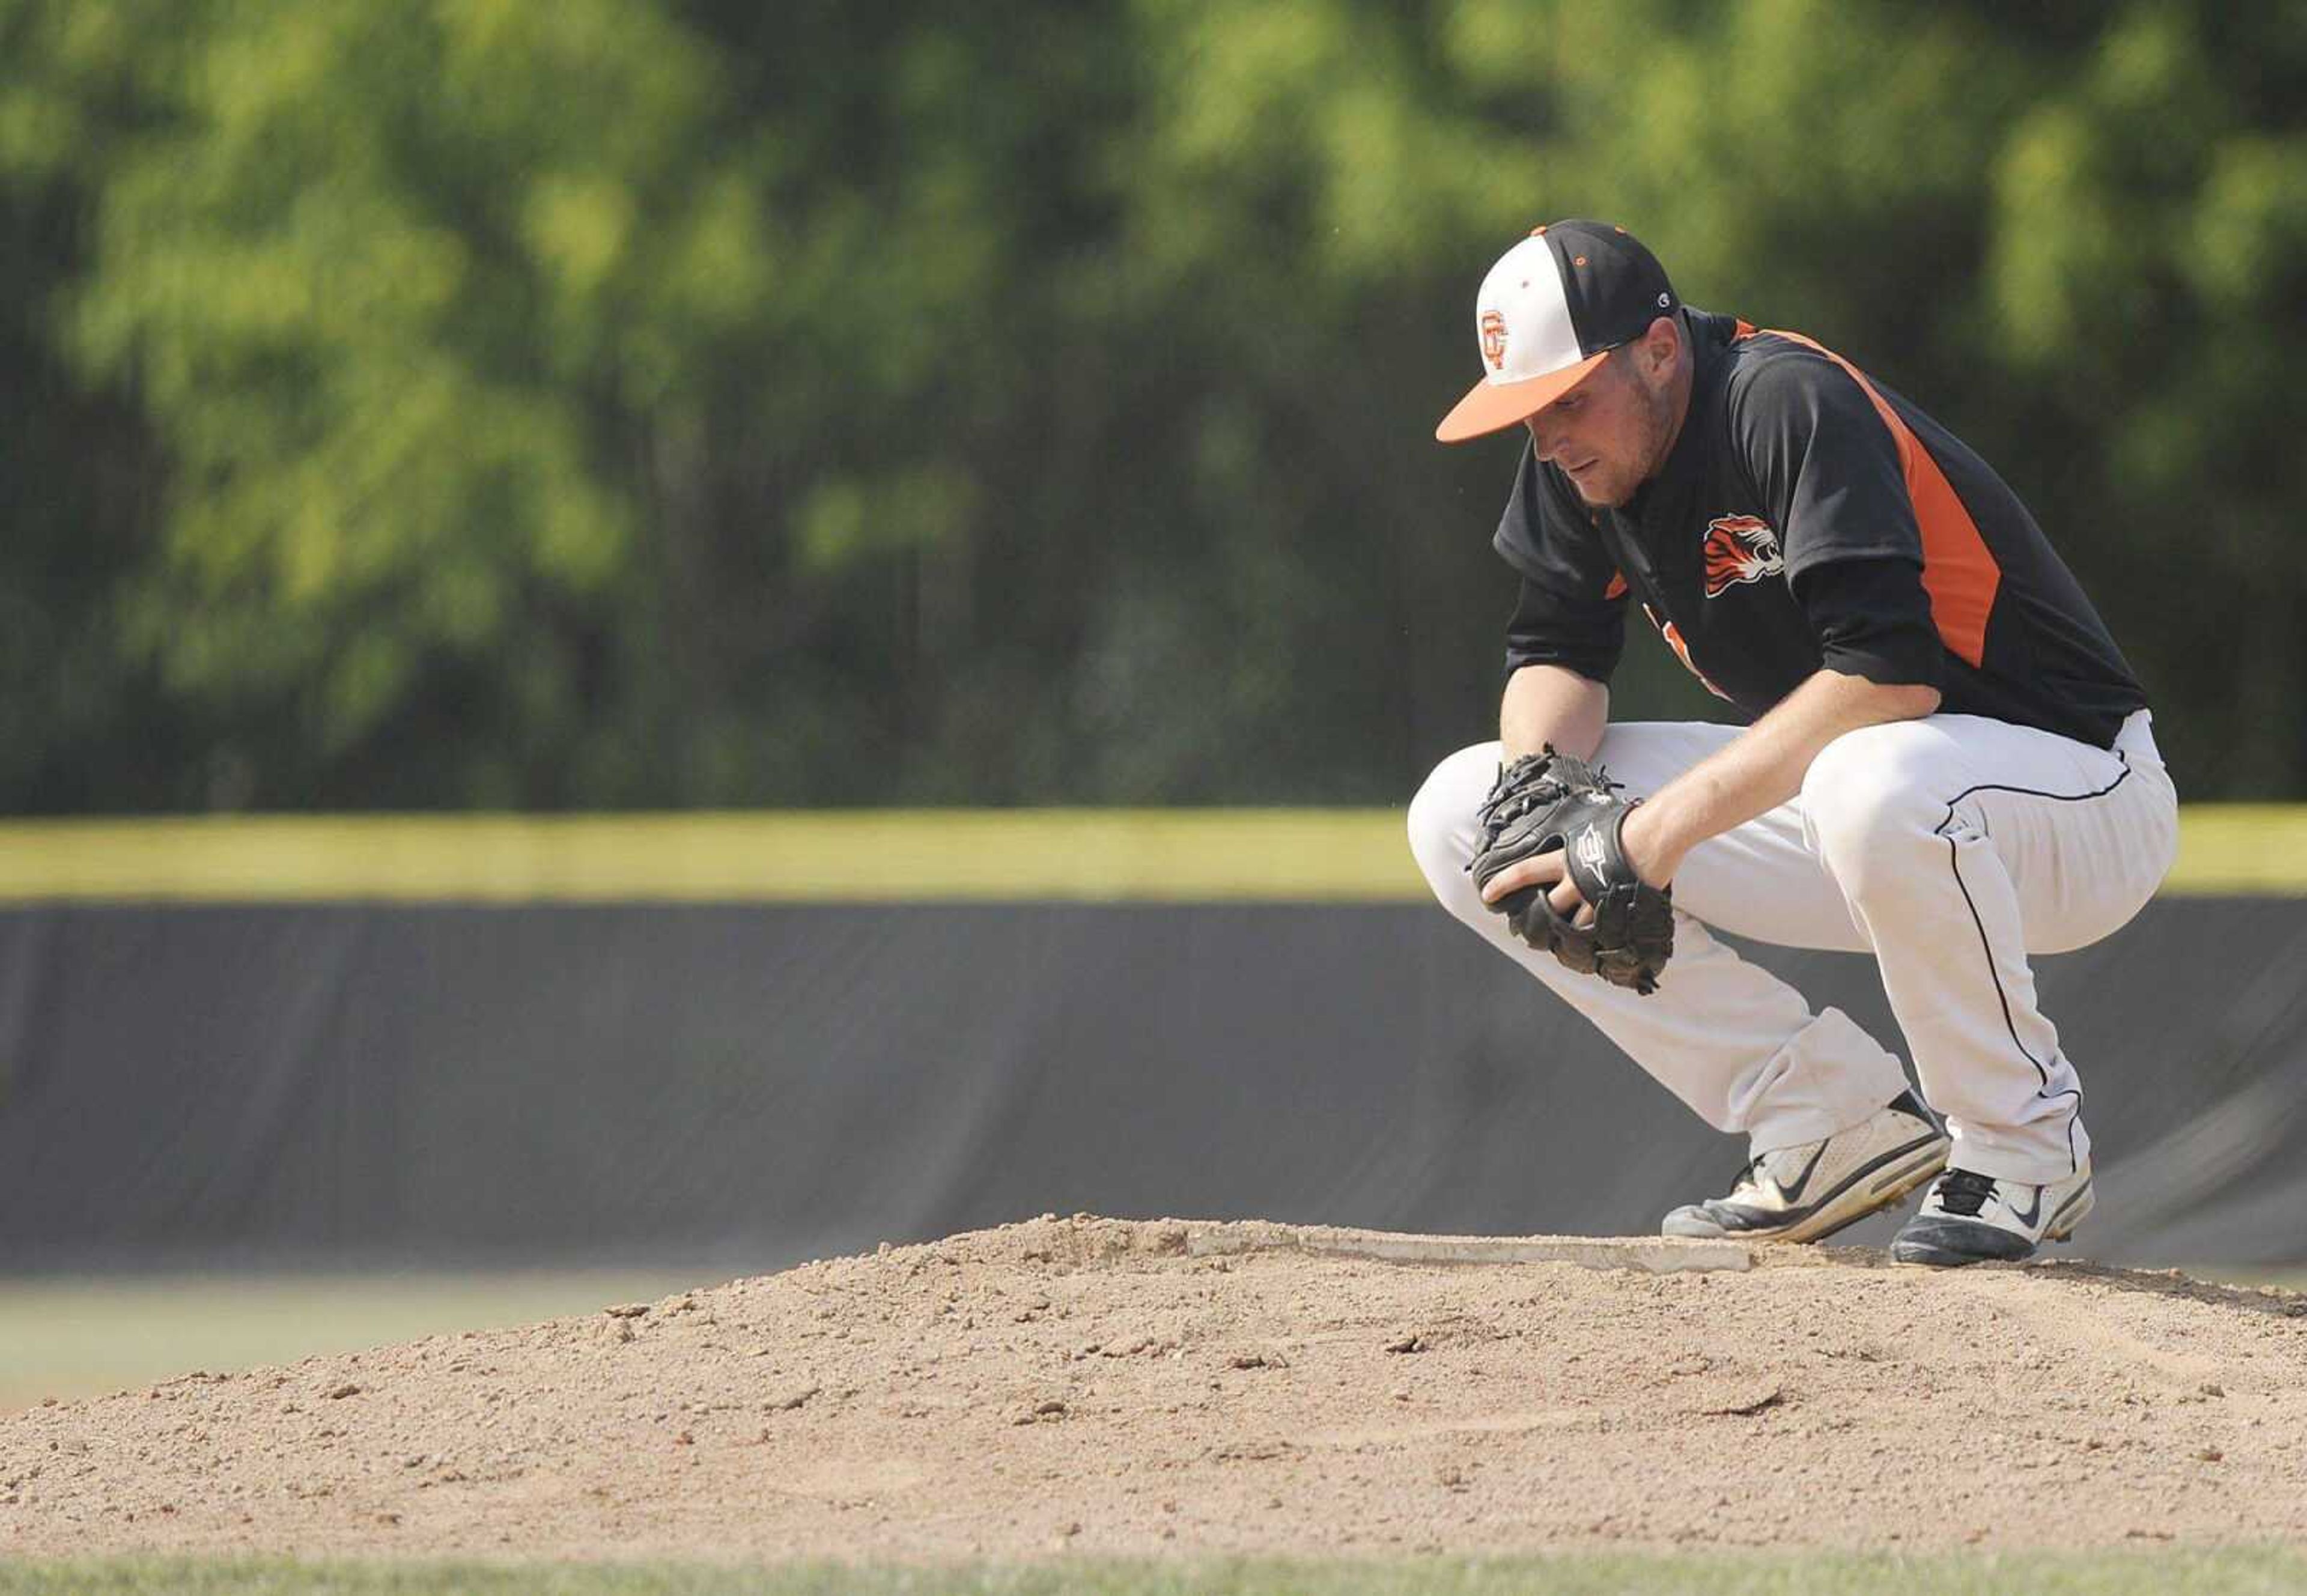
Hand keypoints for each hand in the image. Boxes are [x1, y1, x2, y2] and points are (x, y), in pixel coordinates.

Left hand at [1478, 801, 1679, 926]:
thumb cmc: (1626, 824)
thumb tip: (1568, 839)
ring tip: (1566, 943)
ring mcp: (1596, 896)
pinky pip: (1602, 931)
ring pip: (1574, 925)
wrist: (1657, 832)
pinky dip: (1598, 937)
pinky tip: (1597, 943)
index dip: (1502, 884)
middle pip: (1547, 908)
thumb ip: (1575, 840)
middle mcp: (1575, 879)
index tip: (1486, 895)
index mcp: (1564, 858)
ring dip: (1570, 934)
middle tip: (1529, 932)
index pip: (1524, 872)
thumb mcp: (1589, 826)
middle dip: (1537, 922)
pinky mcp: (1617, 908)